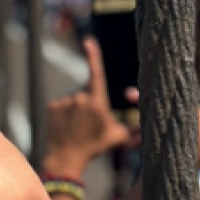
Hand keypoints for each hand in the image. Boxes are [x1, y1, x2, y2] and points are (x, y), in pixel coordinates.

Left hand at [44, 38, 132, 179]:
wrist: (65, 158)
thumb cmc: (94, 147)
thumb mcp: (117, 138)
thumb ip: (132, 128)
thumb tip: (146, 127)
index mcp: (97, 102)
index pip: (96, 74)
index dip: (93, 56)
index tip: (88, 42)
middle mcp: (80, 98)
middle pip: (88, 92)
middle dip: (91, 102)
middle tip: (90, 124)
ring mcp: (64, 101)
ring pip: (75, 98)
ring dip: (77, 108)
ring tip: (77, 127)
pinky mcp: (52, 106)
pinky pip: (62, 104)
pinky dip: (65, 112)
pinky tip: (66, 126)